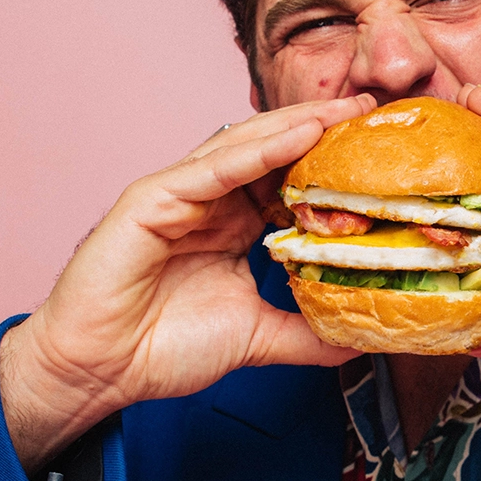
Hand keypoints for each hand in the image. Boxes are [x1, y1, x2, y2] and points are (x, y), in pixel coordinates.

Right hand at [0, 95, 374, 470]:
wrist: (101, 371)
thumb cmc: (161, 348)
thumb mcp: (258, 338)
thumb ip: (306, 333)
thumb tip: (359, 339)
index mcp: (231, 225)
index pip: (288, 181)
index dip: (330, 165)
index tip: (379, 156)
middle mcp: (208, 202)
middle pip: (272, 152)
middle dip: (323, 129)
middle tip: (372, 110)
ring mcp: (179, 196)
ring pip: (246, 148)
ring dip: (297, 126)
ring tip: (344, 111)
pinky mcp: (152, 199)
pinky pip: (213, 169)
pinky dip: (257, 151)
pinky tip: (298, 135)